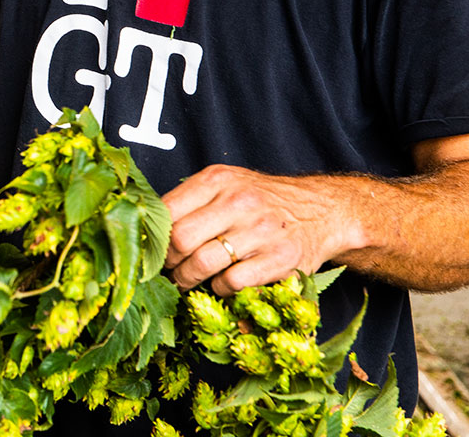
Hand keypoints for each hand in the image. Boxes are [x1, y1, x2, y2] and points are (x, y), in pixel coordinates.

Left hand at [162, 165, 362, 294]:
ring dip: (187, 279)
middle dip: (167, 263)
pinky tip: (222, 283)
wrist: (323, 210)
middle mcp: (240, 201)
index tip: (150, 250)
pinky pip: (232, 282)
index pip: (166, 211)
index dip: (153, 237)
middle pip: (180, 240)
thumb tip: (145, 230)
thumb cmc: (262, 201)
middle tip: (168, 270)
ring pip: (203, 264)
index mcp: (218, 180)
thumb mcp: (226, 185)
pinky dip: (220, 289)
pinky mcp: (281, 259)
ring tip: (186, 281)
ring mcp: (262, 231)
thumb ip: (190, 201)